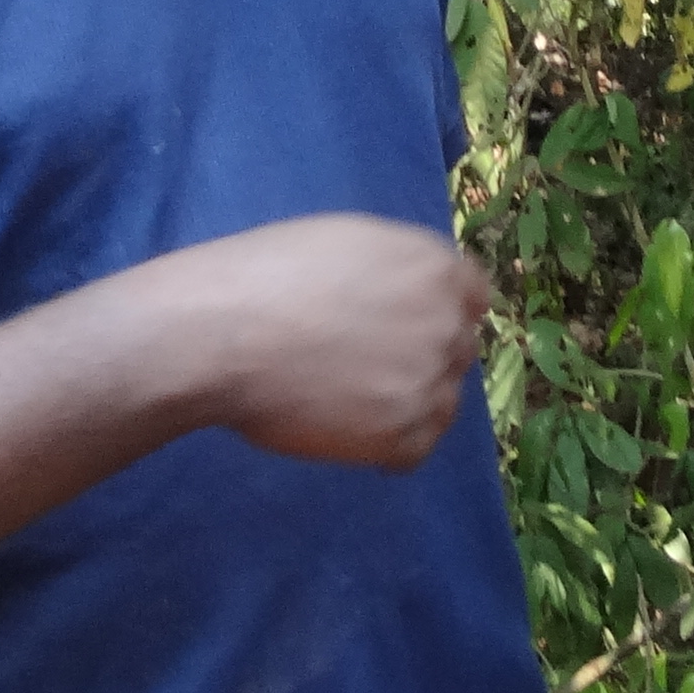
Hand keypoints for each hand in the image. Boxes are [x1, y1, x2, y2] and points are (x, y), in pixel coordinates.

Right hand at [155, 214, 491, 469]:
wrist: (221, 334)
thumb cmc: (265, 276)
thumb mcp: (345, 243)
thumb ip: (393, 269)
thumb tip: (404, 298)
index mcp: (434, 265)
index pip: (472, 296)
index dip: (439, 312)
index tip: (407, 328)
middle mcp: (444, 320)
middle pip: (455, 349)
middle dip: (421, 357)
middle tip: (365, 368)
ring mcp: (428, 380)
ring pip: (442, 403)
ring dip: (408, 405)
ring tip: (351, 404)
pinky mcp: (404, 434)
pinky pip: (417, 449)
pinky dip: (388, 448)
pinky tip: (349, 434)